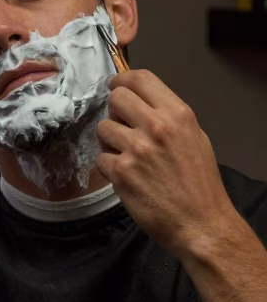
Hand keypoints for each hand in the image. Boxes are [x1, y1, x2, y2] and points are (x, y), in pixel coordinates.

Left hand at [96, 70, 235, 257]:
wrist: (200, 223)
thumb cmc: (200, 184)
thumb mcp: (195, 138)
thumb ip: (168, 117)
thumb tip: (140, 103)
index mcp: (178, 115)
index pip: (140, 78)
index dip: (122, 80)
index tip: (116, 86)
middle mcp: (156, 126)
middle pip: (116, 98)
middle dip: (115, 110)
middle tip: (122, 126)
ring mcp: (136, 149)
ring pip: (103, 127)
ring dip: (110, 141)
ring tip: (127, 156)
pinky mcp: (121, 172)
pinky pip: (101, 158)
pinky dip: (110, 167)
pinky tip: (127, 177)